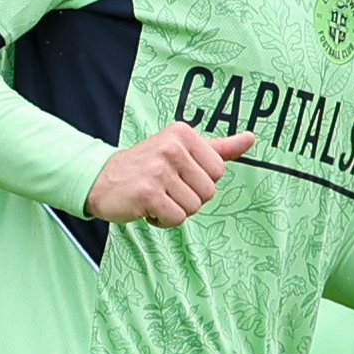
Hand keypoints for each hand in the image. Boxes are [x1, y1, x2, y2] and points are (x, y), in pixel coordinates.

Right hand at [87, 124, 253, 225]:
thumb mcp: (183, 150)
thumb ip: (219, 147)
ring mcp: (159, 170)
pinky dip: (163, 220)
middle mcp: (172, 147)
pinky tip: (147, 208)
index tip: (178, 175)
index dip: (200, 181)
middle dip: (189, 198)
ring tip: (156, 197)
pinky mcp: (148, 193)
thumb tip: (251, 139)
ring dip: (175, 210)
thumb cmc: (148, 166)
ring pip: (193, 207)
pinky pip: (176, 218)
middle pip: (208, 191)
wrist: (102, 179)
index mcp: (183, 133)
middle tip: (165, 188)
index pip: (218, 171)